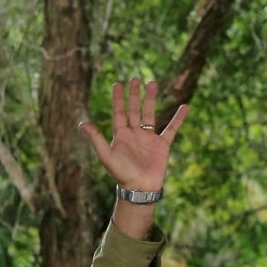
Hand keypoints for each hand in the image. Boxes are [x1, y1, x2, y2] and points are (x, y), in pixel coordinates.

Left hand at [79, 78, 187, 192]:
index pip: (119, 112)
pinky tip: (185, 107)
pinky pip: (172, 128)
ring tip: (153, 83)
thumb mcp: (106, 155)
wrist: (140, 188)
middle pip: (134, 109)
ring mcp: (149, 138)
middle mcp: (134, 134)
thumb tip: (81, 123)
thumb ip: (96, 138)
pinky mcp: (162, 145)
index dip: (118, 99)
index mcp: (121, 135)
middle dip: (134, 95)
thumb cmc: (121, 174)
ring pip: (151, 114)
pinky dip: (178, 118)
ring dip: (151, 99)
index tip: (117, 84)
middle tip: (135, 79)